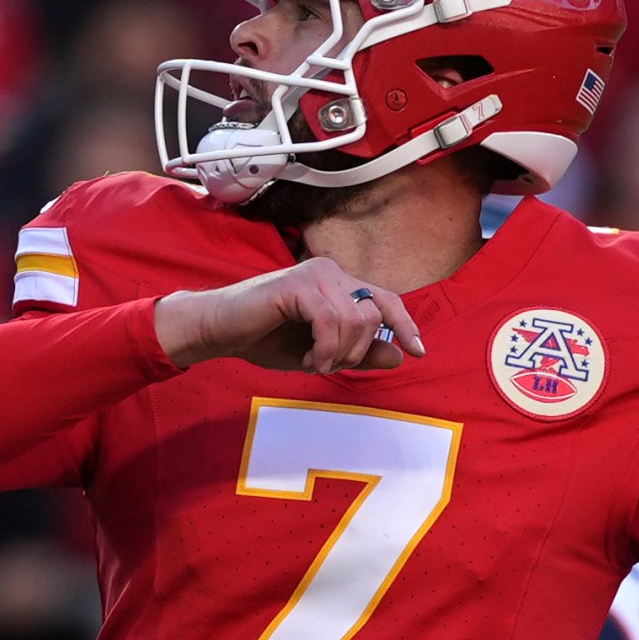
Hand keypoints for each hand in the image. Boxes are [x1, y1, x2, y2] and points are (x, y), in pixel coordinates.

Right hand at [154, 257, 426, 374]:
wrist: (220, 331)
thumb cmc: (267, 339)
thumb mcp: (322, 354)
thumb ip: (358, 354)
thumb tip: (399, 355)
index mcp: (340, 285)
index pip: (386, 300)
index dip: (405, 325)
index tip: (419, 352)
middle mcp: (332, 272)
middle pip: (373, 314)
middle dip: (357, 351)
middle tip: (327, 367)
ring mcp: (315, 274)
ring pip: (355, 319)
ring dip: (338, 354)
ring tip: (313, 363)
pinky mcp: (297, 285)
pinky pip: (331, 321)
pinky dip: (325, 349)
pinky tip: (309, 359)